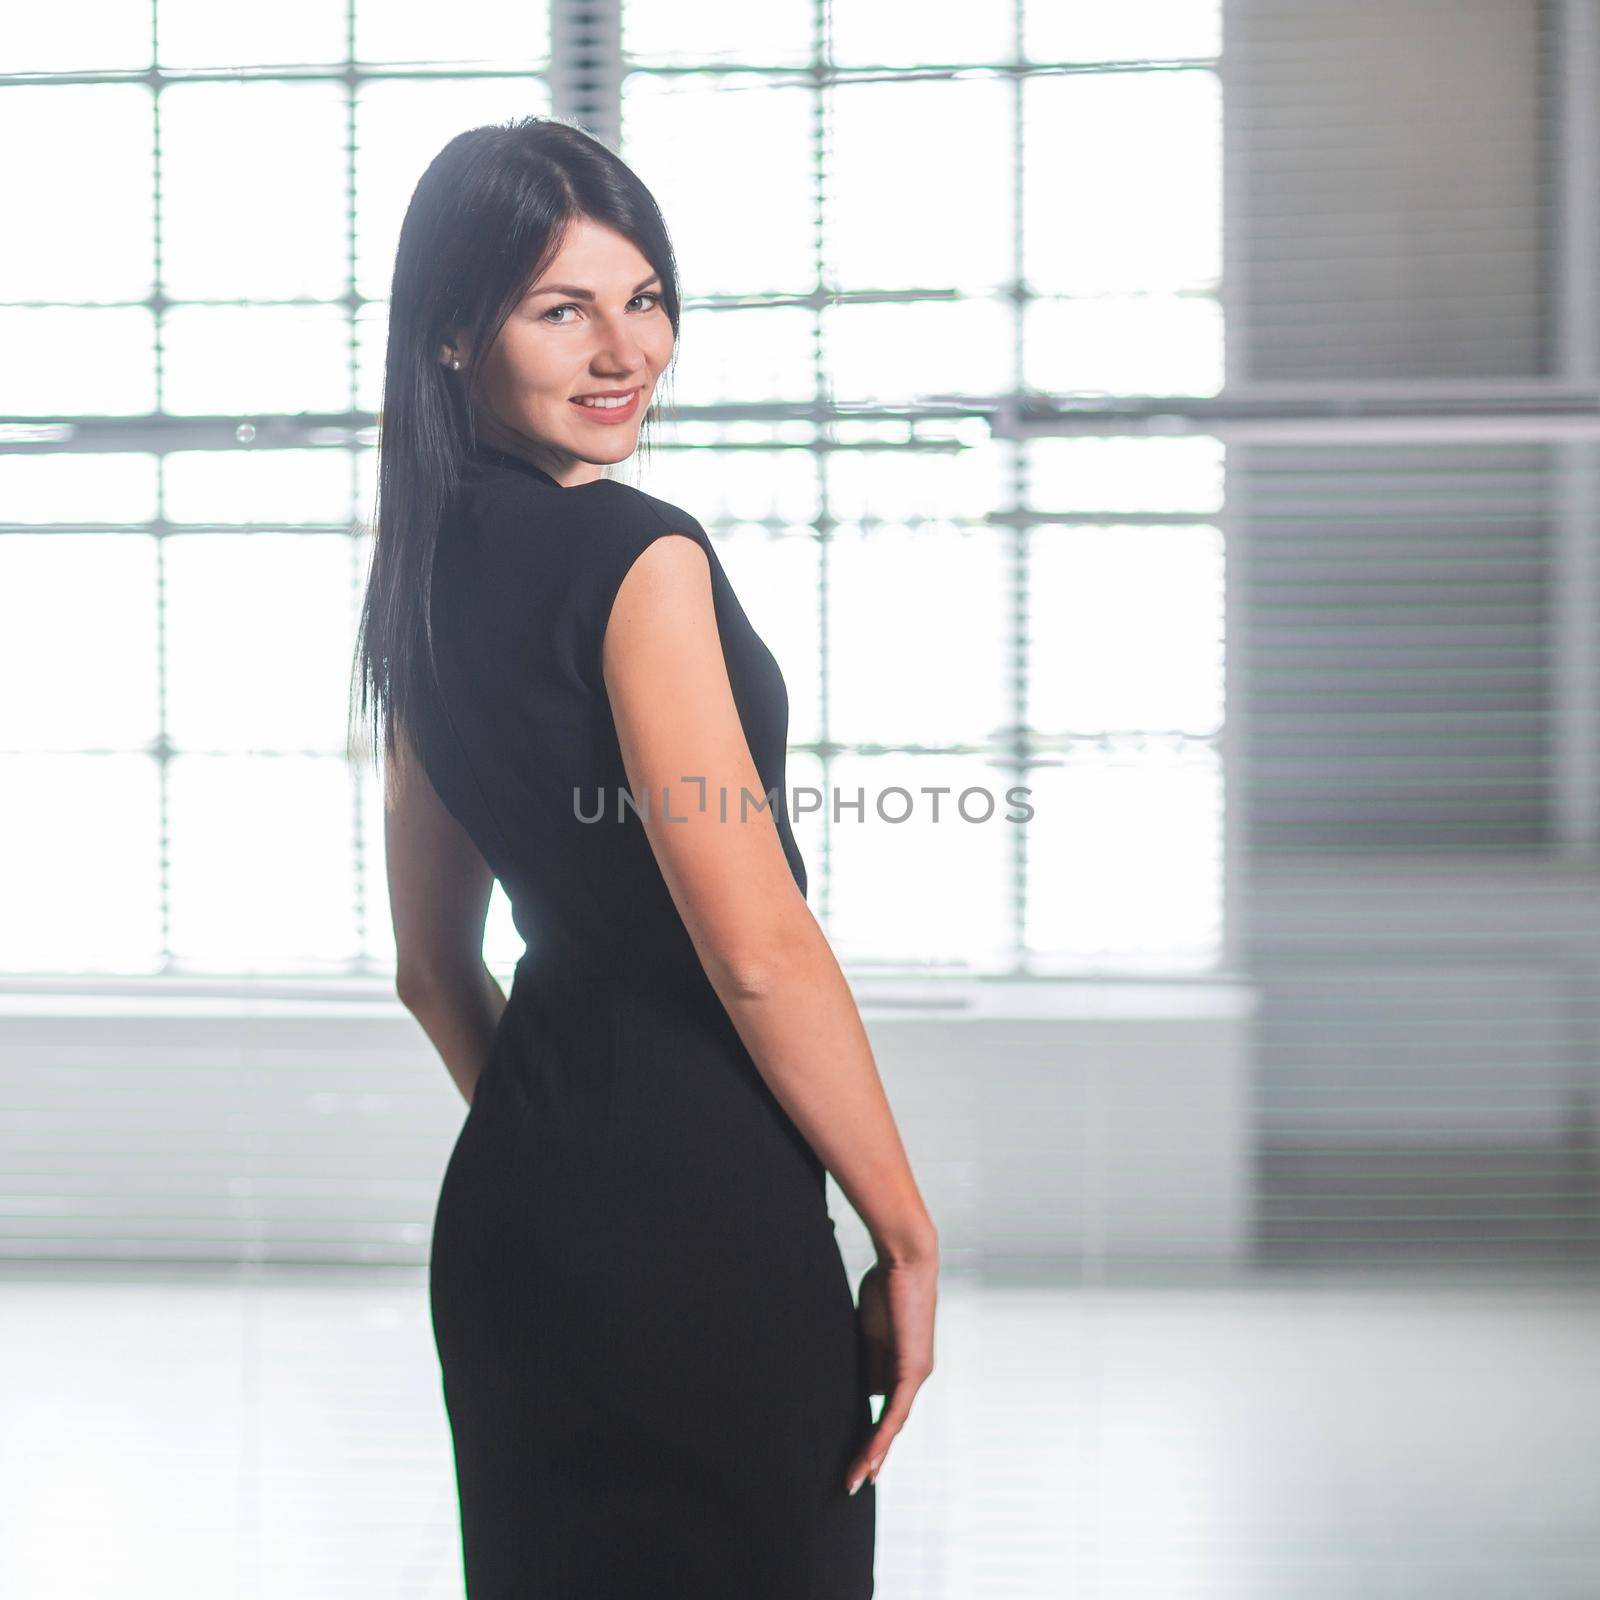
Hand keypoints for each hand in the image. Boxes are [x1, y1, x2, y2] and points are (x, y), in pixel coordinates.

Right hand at [844, 1241, 937, 1495]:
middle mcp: (915, 1374)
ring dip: (874, 1453)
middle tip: (851, 1482)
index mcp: (904, 1365)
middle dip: (870, 1454)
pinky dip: (882, 1436)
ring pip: (893, 1424)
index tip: (855, 1461)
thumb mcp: (870, 1329)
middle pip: (890, 1424)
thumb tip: (858, 1383)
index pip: (886, 1410)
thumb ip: (866, 1356)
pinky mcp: (913, 1369)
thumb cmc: (887, 1285)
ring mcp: (916, 1373)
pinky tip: (871, 1457)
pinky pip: (896, 1411)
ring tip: (855, 1479)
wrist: (905, 1261)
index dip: (871, 1437)